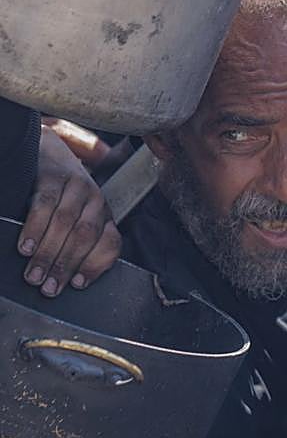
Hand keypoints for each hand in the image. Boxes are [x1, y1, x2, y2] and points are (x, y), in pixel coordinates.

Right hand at [19, 125, 120, 295]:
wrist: (45, 149)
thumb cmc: (60, 193)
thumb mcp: (76, 216)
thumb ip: (76, 241)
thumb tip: (65, 278)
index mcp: (105, 215)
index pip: (110, 244)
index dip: (95, 266)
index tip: (77, 285)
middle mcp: (96, 201)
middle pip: (84, 238)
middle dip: (65, 266)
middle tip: (48, 288)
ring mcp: (77, 186)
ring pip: (65, 224)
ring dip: (48, 254)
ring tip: (33, 275)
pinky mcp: (53, 175)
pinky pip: (45, 205)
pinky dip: (35, 229)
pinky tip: (26, 248)